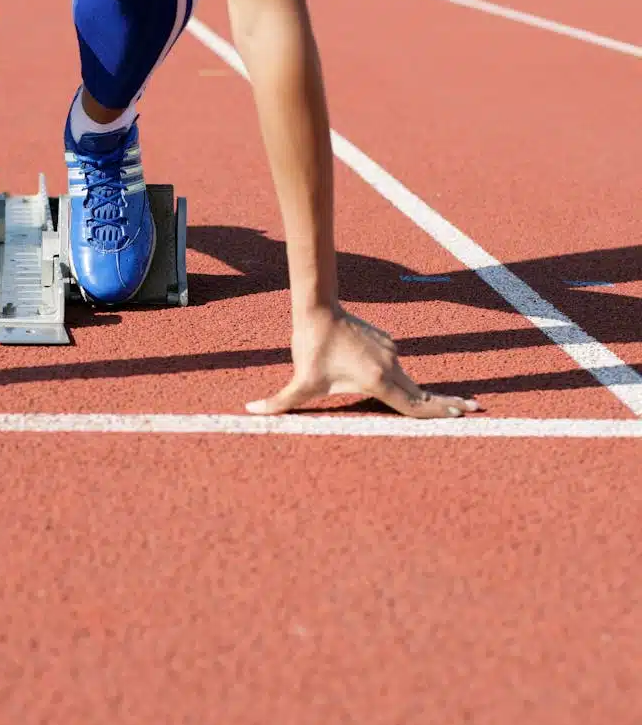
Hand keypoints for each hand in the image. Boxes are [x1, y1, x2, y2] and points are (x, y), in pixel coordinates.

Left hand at [246, 306, 480, 417]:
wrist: (318, 309)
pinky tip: (395, 383)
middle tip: (476, 410)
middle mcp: (391, 365)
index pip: (414, 404)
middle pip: (421, 392)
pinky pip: (396, 368)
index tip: (464, 414)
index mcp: (378, 379)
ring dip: (421, 394)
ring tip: (449, 403)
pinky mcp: (388, 344)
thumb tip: (248, 413)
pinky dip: (403, 380)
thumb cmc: (310, 347)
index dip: (438, 412)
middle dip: (447, 403)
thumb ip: (277, 404)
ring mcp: (392, 353)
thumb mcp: (298, 382)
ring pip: (407, 380)